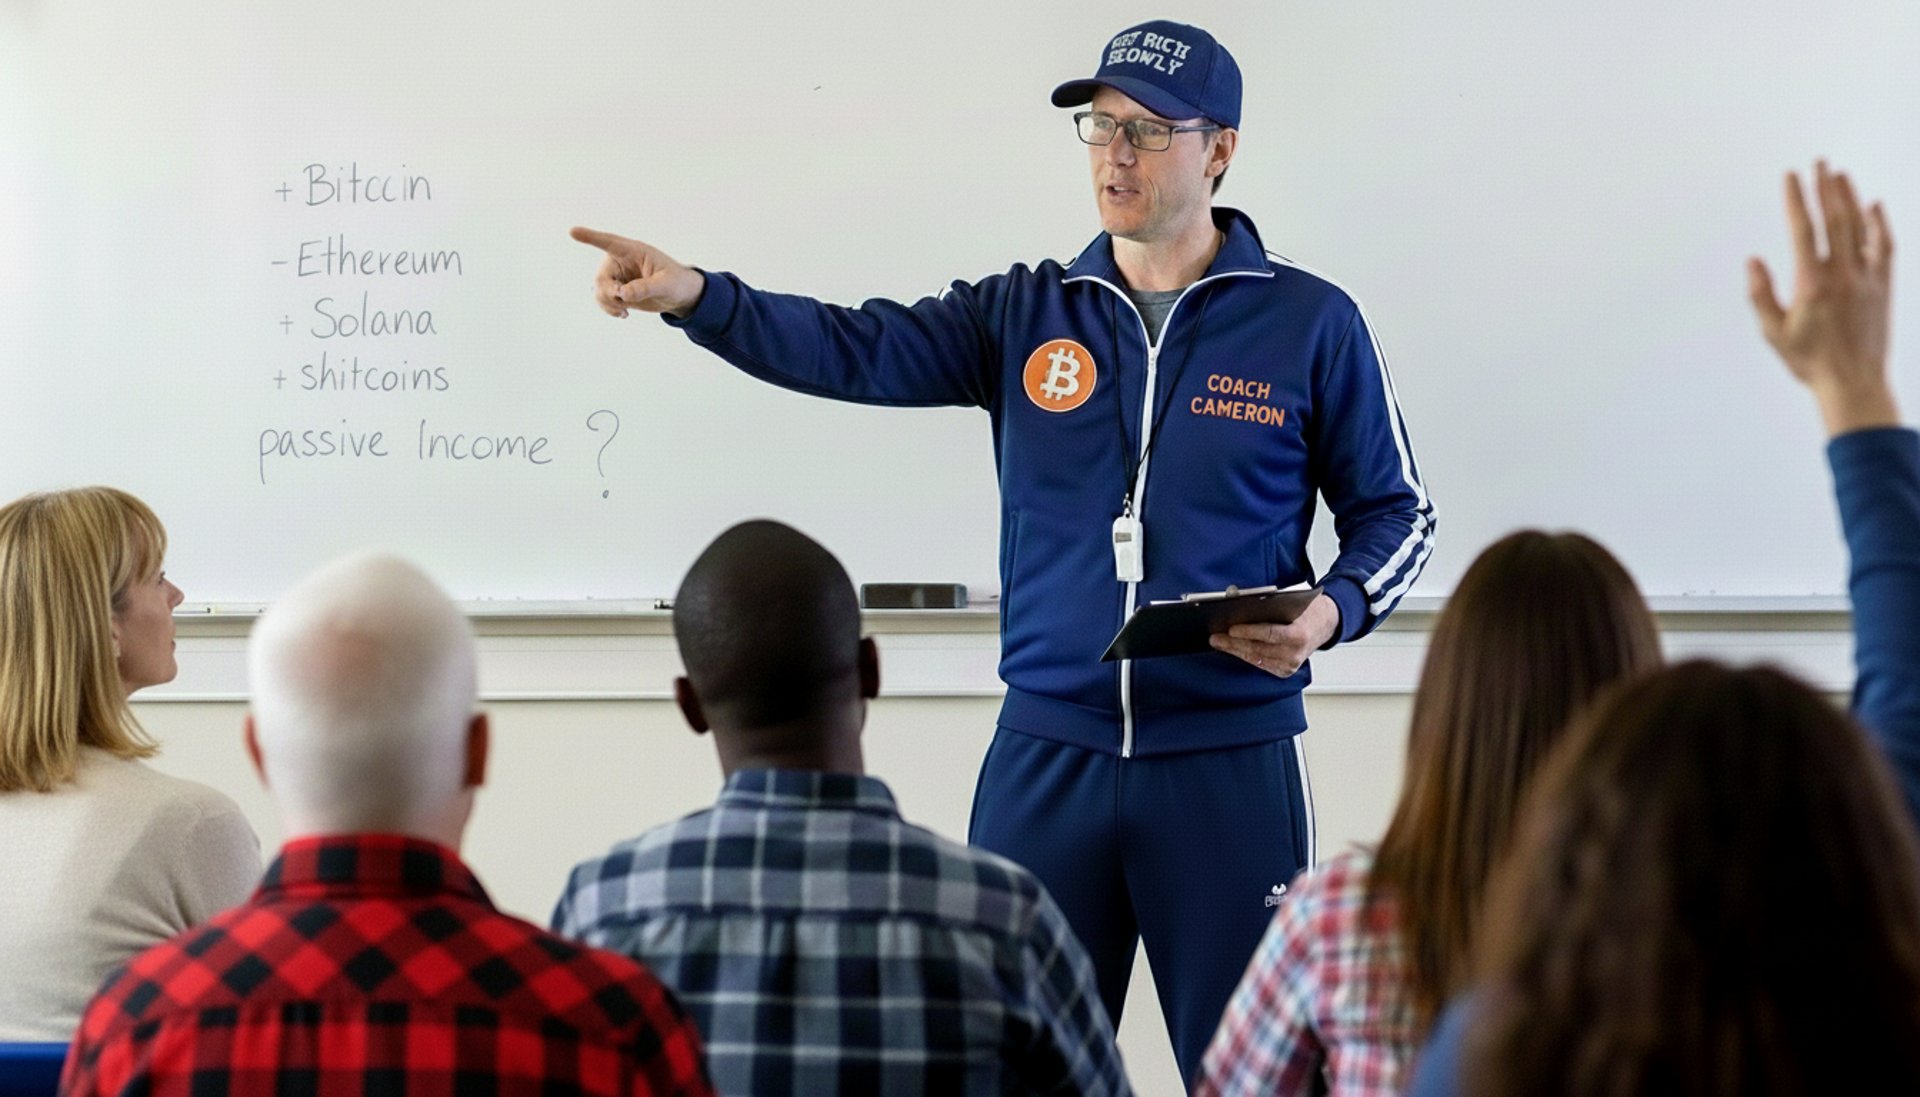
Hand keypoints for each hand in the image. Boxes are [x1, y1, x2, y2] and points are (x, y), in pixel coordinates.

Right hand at [570, 226, 706, 318]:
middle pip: (601, 277)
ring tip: (625, 312)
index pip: (608, 242)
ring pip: (598, 290)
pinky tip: (623, 315)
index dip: (590, 237)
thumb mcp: (666, 284)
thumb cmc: (676, 282)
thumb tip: (624, 294)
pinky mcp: (617, 290)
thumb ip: (646, 288)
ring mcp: (617, 276)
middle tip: (624, 301)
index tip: (573, 231)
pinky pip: (602, 299)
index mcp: (633, 251)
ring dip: (608, 304)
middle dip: (609, 293)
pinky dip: (609, 309)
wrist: (679, 295)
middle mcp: (620, 261)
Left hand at [1208, 593, 1340, 677]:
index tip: (1231, 629)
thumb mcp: (1294, 602)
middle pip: (1258, 649)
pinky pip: (1260, 664)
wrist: (1326, 624)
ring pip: (1256, 658)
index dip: (1248, 632)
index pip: (1269, 634)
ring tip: (1219, 642)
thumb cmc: (1309, 610)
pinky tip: (1233, 650)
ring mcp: (1290, 664)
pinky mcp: (1285, 670)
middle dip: (1233, 643)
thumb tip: (1242, 604)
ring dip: (1235, 650)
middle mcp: (1295, 653)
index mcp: (1299, 634)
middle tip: (1216, 637)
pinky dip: (1246, 656)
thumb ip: (1271, 605)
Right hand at [1748, 161, 1897, 436]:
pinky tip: (1874, 206)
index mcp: (1813, 284)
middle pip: (1836, 219)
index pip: (1803, 230)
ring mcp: (1868, 278)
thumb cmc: (1809, 361)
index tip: (1790, 176)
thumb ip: (1761, 294)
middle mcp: (1843, 275)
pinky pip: (1885, 245)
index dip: (1795, 199)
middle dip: (1826, 187)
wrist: (1855, 382)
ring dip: (1850, 198)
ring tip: (1840, 175)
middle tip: (1819, 163)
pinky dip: (1880, 223)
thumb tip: (1753, 261)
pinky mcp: (1883, 285)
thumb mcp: (1773, 332)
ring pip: (1860, 226)